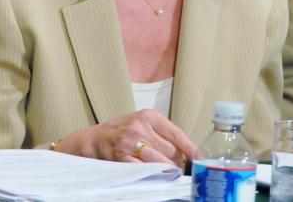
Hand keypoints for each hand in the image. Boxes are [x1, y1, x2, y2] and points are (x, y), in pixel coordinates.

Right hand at [55, 109, 195, 167]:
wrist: (92, 140)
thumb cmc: (120, 132)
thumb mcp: (140, 123)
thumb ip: (160, 133)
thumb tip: (186, 151)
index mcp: (149, 116)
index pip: (177, 134)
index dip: (191, 149)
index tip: (201, 158)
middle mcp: (140, 127)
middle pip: (172, 152)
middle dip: (178, 163)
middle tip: (176, 168)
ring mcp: (131, 143)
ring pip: (162, 162)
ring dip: (168, 171)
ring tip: (169, 174)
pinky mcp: (122, 158)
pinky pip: (145, 170)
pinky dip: (154, 175)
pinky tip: (156, 176)